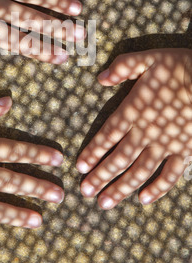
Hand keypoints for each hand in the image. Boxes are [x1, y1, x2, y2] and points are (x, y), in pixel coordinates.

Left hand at [76, 49, 191, 207]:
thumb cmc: (180, 67)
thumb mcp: (147, 59)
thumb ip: (123, 67)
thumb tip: (100, 78)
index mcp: (134, 111)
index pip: (107, 135)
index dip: (93, 152)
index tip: (80, 167)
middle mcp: (147, 132)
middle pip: (119, 159)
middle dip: (100, 176)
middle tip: (85, 192)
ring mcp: (166, 145)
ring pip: (139, 172)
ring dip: (121, 188)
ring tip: (105, 202)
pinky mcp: (185, 151)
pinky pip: (170, 175)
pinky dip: (157, 189)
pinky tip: (144, 200)